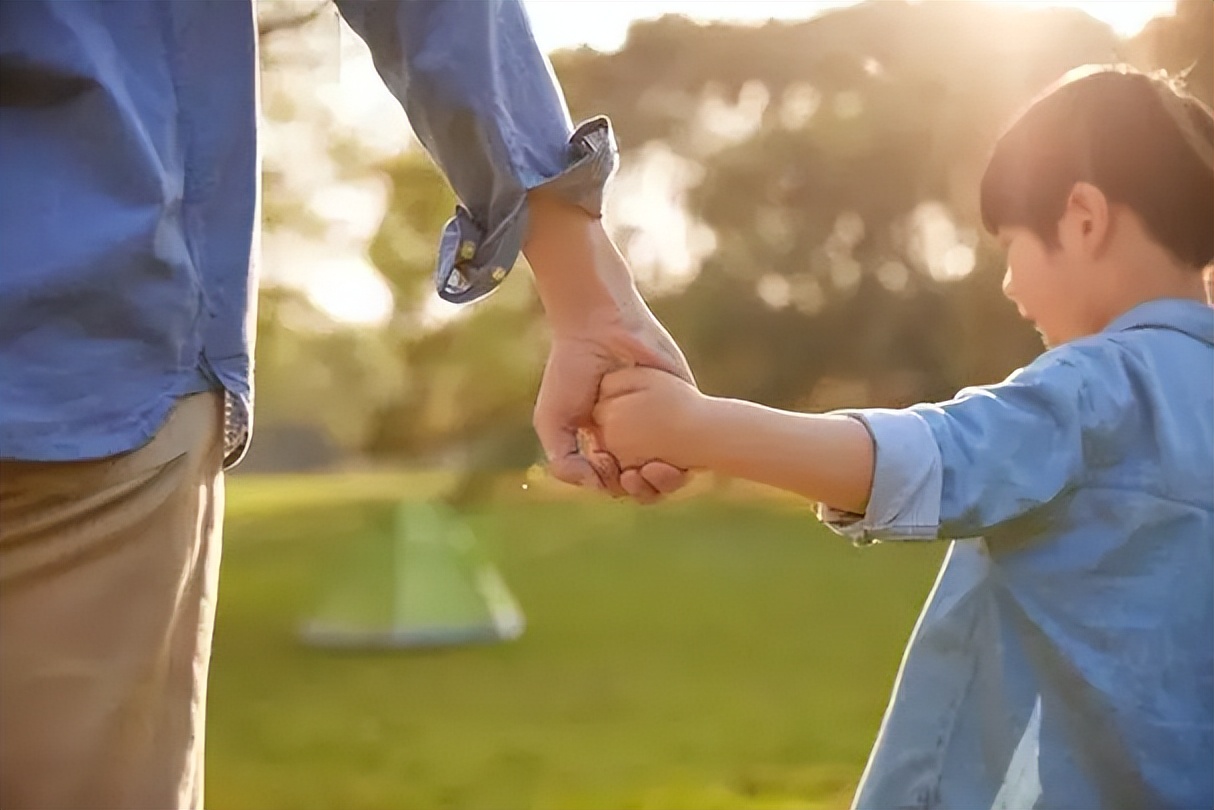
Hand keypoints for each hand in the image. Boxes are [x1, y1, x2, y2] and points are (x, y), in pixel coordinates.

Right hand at [533, 305, 692, 501]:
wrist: (600, 328)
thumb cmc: (571, 370)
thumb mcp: (552, 420)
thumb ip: (563, 461)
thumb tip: (596, 487)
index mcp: (606, 443)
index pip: (617, 482)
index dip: (611, 484)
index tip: (604, 465)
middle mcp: (636, 437)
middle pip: (648, 484)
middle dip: (640, 489)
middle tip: (631, 475)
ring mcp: (662, 423)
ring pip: (673, 472)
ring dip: (664, 483)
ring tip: (650, 470)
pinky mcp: (686, 405)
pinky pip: (695, 445)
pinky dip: (685, 462)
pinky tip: (668, 458)